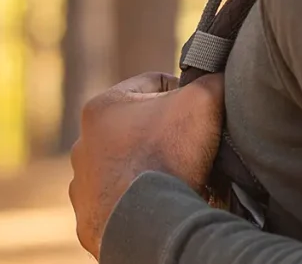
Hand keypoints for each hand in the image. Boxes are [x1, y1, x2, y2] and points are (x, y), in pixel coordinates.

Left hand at [68, 71, 224, 259]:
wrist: (150, 225)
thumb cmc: (168, 156)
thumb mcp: (202, 100)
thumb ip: (211, 79)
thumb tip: (218, 76)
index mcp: (102, 107)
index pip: (154, 84)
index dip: (183, 93)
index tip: (198, 113)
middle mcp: (84, 145)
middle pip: (139, 126)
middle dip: (166, 133)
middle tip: (191, 146)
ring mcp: (83, 186)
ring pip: (128, 165)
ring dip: (151, 167)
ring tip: (178, 176)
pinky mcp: (90, 220)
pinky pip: (123, 201)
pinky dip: (142, 199)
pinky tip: (162, 200)